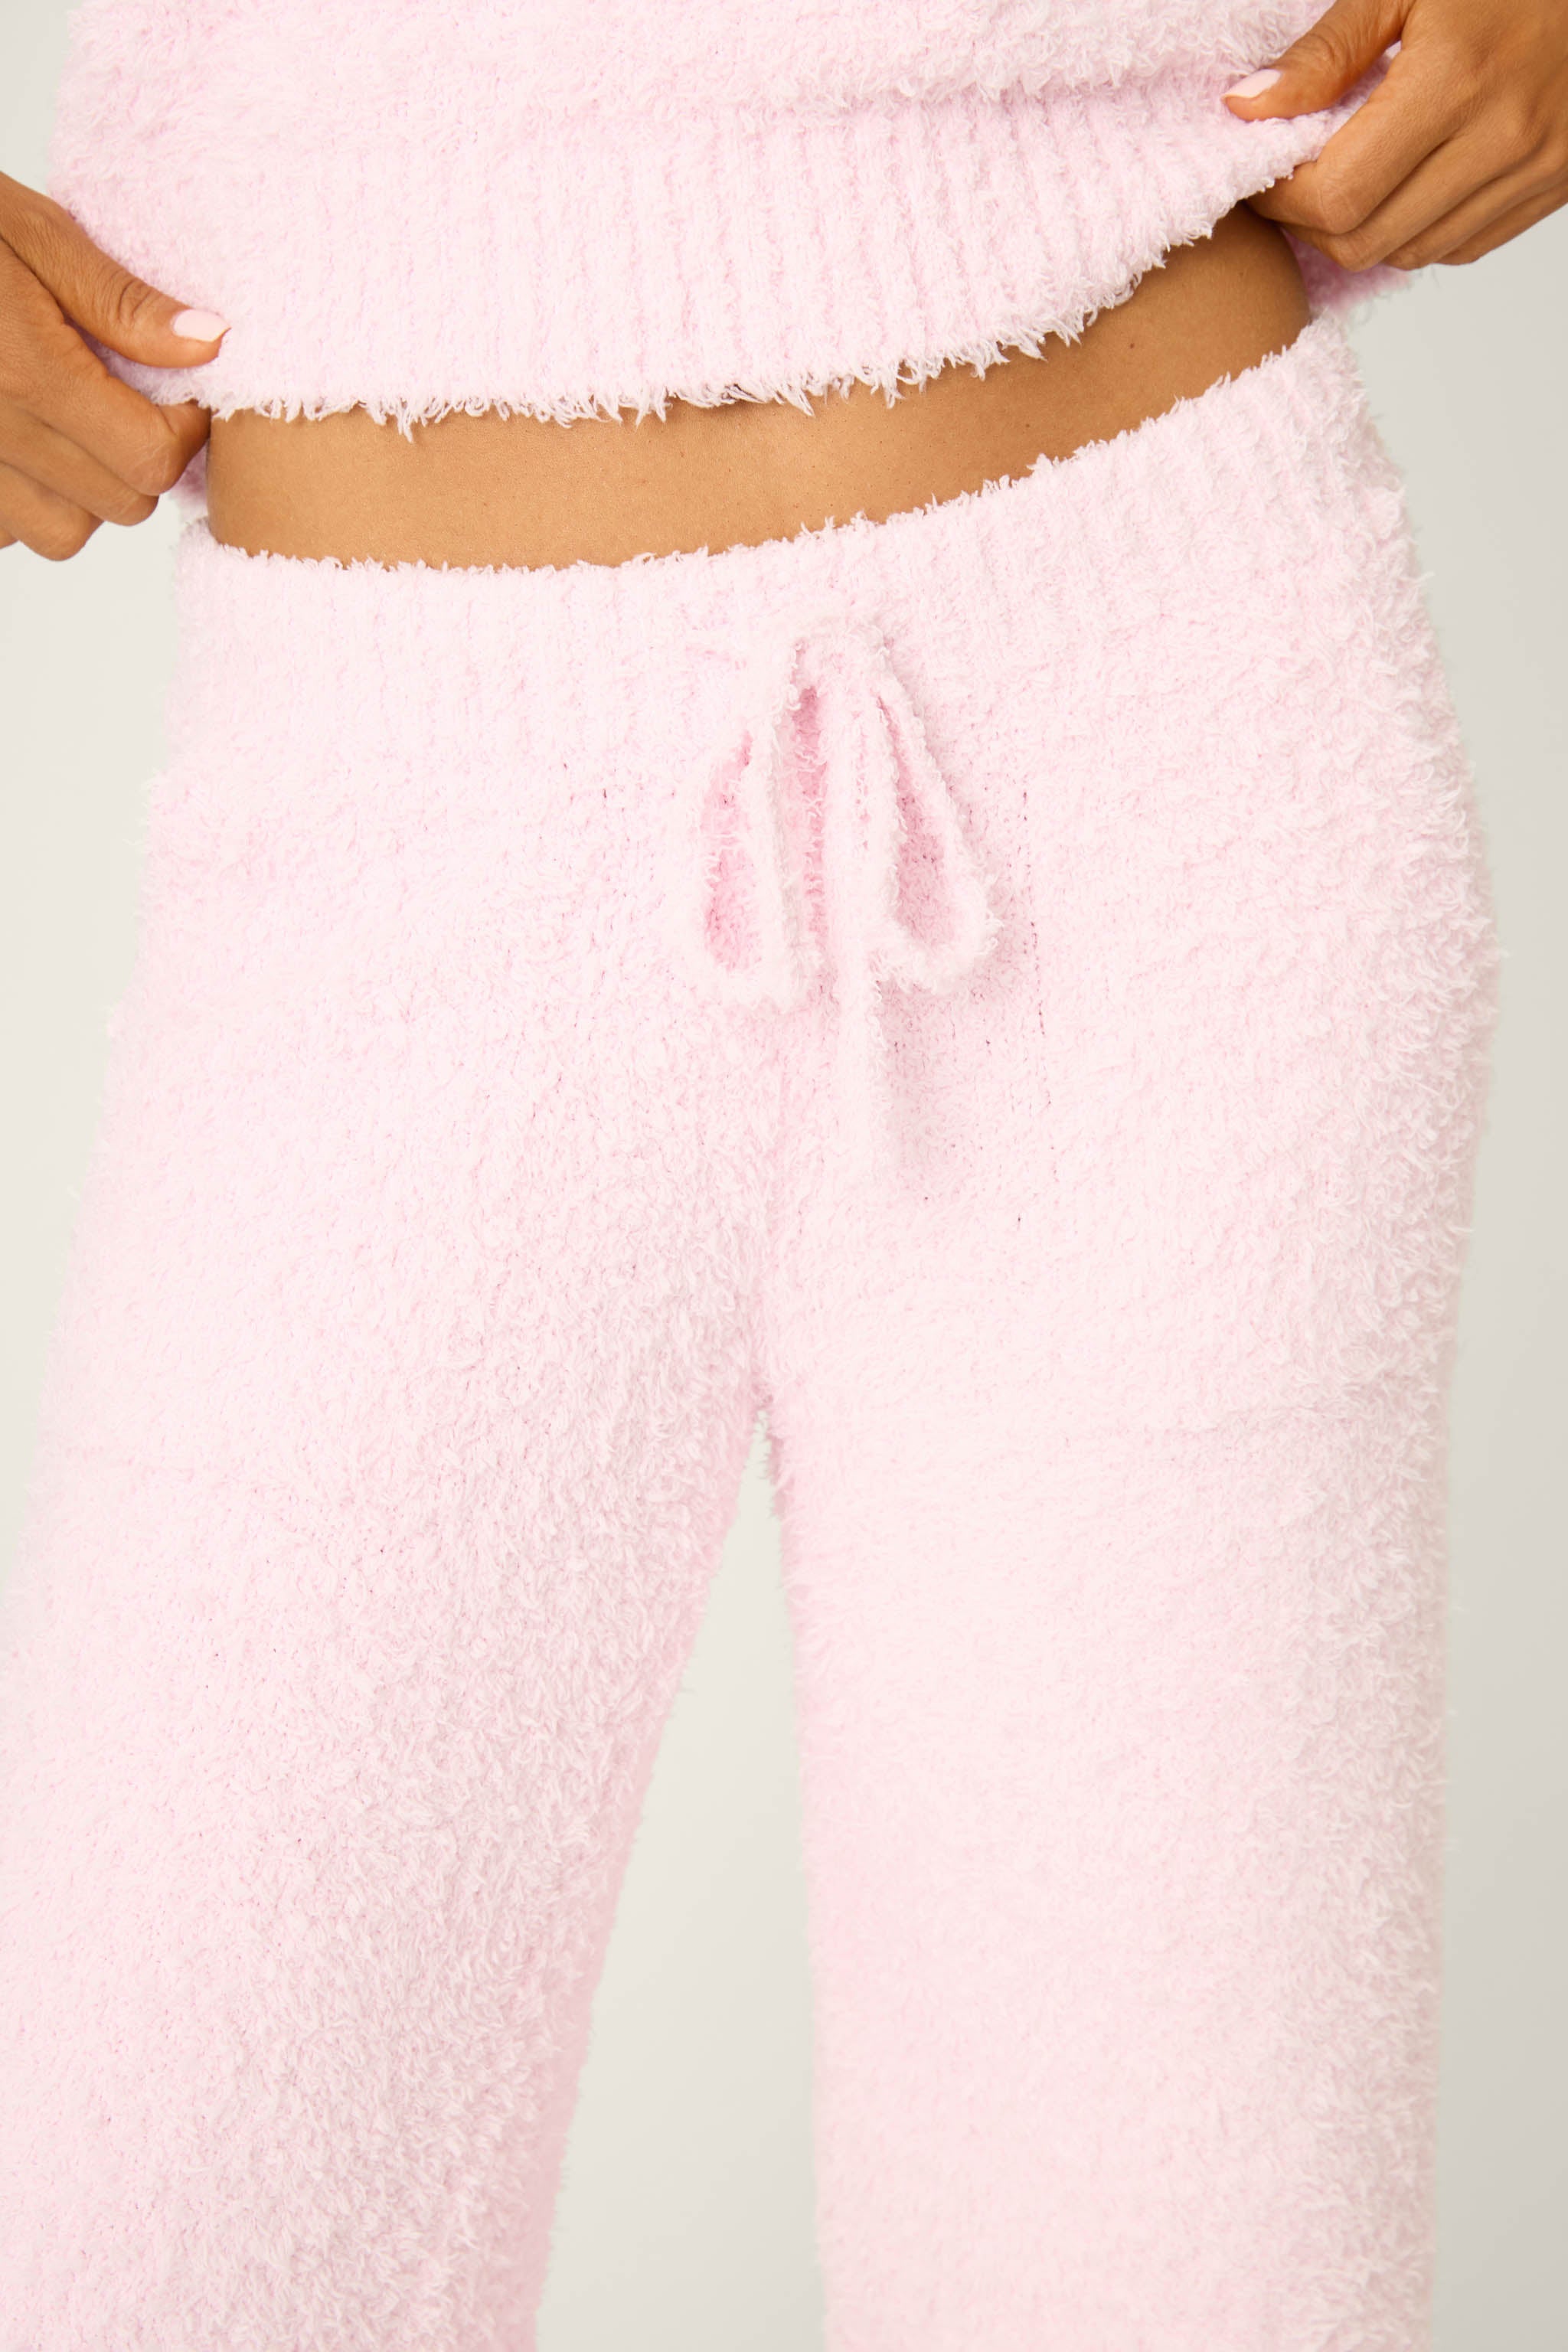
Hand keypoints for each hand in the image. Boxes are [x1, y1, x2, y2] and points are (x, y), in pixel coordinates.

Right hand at [0, 171, 227, 560]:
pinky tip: (18, 439)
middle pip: (119, 505)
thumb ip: (120, 301)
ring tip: (69, 422)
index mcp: (24, 372)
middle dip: (142, 461)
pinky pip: (6, 529)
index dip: (183, 431)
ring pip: (63, 533)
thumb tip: (207, 345)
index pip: (150, 456)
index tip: (178, 394)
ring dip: (86, 492)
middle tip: (126, 402)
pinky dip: (25, 501)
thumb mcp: (32, 232)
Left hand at [1224, 0, 1567, 268]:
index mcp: (1455, 81)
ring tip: (1348, 181)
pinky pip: (1459, 247)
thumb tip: (1247, 108)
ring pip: (1408, 254)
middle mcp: (1500, 139)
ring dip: (1362, 232)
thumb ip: (1326, 52)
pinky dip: (1417, 231)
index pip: (1337, 195)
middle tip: (1293, 184)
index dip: (1282, 198)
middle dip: (1310, 224)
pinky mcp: (1554, 186)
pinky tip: (1408, 185)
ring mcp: (1535, 170)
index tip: (1263, 173)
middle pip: (1364, 241)